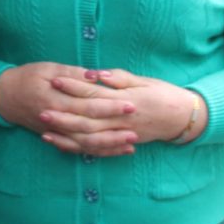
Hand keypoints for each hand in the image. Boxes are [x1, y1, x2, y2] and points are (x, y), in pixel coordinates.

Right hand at [0, 61, 138, 156]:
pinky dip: (97, 151)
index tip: (130, 103)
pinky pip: (79, 149)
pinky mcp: (56, 137)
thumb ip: (72, 74)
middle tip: (136, 127)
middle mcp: (57, 119)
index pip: (88, 105)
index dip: (110, 105)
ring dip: (108, 145)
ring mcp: (56, 131)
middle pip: (90, 128)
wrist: (3, 97)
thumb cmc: (27, 77)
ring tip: (130, 144)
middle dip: (114, 128)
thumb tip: (95, 76)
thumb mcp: (48, 68)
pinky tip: (115, 150)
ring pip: (85, 144)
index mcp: (56, 99)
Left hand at [43, 67, 206, 153]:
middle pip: (86, 120)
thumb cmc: (163, 94)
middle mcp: (121, 120)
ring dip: (66, 135)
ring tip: (45, 129)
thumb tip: (95, 73)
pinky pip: (96, 149)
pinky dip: (78, 148)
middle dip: (63, 115)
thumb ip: (118, 78)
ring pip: (89, 138)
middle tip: (41, 109)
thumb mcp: (143, 81)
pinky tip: (60, 144)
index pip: (94, 94)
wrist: (182, 118)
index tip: (55, 80)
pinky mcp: (120, 143)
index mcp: (125, 100)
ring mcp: (120, 134)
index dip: (73, 87)